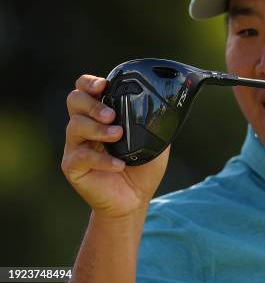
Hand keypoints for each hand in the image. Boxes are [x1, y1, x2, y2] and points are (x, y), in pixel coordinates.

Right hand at [62, 75, 168, 218]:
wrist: (135, 199)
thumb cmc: (142, 167)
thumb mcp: (156, 140)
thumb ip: (157, 121)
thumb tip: (173, 104)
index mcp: (100, 115)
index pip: (85, 89)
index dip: (89, 83)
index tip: (104, 85)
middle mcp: (84, 126)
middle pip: (74, 100)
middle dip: (93, 104)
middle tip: (112, 115)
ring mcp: (76, 146)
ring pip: (74, 126)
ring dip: (97, 128)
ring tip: (118, 135)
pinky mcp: (73, 166)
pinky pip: (81, 157)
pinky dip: (102, 159)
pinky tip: (119, 164)